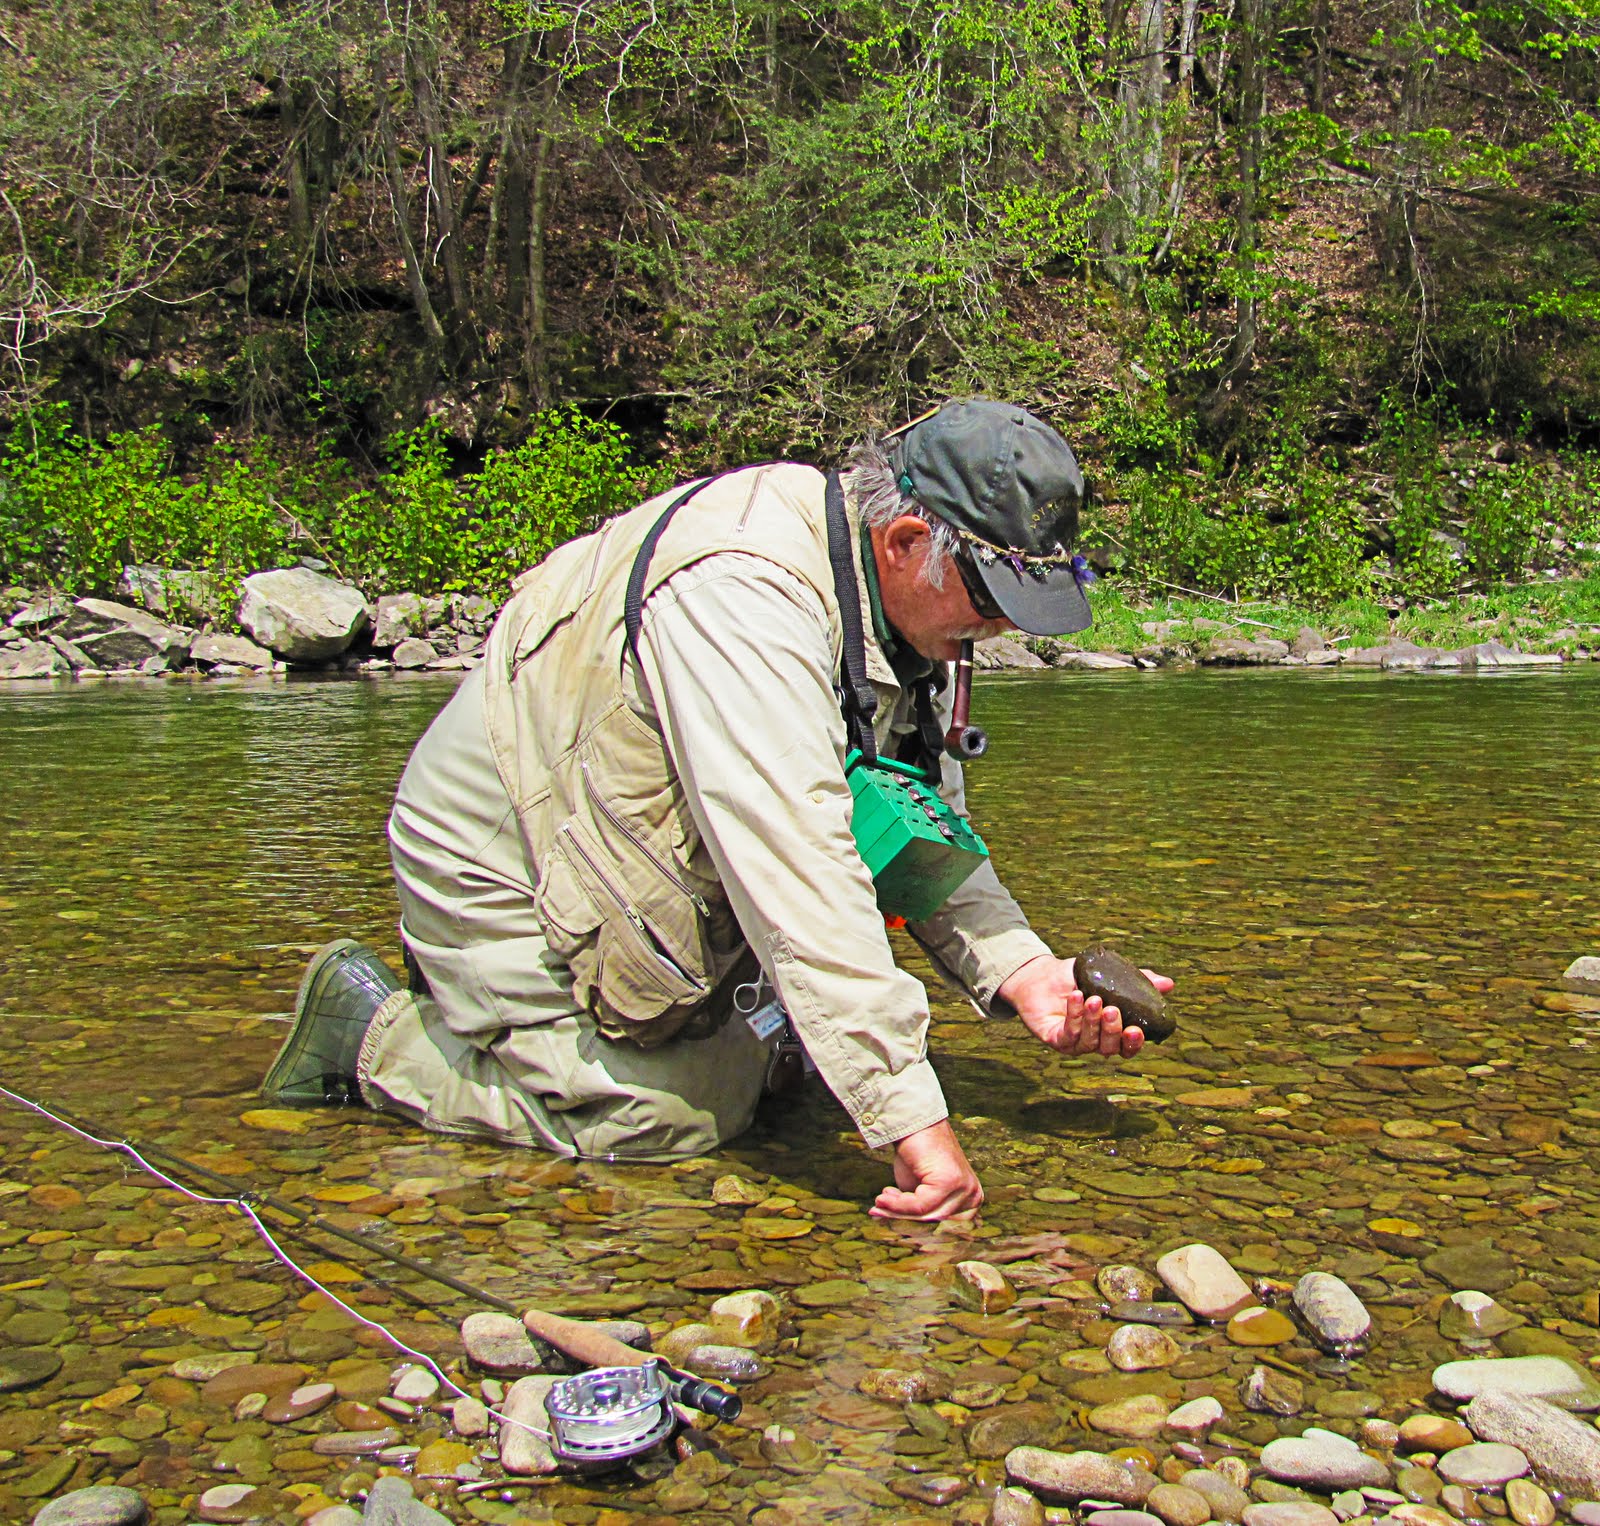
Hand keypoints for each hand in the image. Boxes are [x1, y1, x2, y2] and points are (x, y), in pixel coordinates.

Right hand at [870, 1118, 983, 1221]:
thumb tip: (905, 1235)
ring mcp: (964, 1189)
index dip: (913, 1227)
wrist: (912, 1123)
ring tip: (879, 1201)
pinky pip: (919, 1205)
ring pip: (925, 1216)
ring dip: (896, 1210)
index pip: (942, 1227)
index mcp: (971, 1201)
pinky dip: (898, 1204)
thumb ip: (920, 1213)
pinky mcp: (950, 1182)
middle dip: (902, 1218)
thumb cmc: (916, 1156)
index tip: (889, 1220)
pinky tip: (883, 1196)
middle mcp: (973, 1196)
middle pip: (934, 1223)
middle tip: (878, 1211)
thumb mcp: (920, 1191)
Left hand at [997, 954, 1173, 1058]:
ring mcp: (1074, 1043)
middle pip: (1110, 1048)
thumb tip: (1168, 983)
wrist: (1041, 975)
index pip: (1128, 1047)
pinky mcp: (1054, 1039)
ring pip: (1090, 1042)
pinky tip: (1076, 997)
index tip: (1138, 1030)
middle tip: (1112, 1010)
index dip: (1134, 1043)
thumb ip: (1139, 981)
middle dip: (1113, 1031)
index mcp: (1111, 1032)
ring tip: (1093, 999)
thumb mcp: (1110, 976)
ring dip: (1092, 1021)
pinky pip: (1068, 1034)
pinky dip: (1074, 1016)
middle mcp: (1095, 1042)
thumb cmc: (1077, 979)